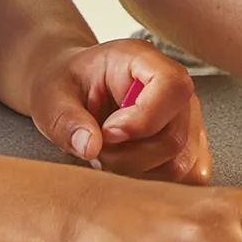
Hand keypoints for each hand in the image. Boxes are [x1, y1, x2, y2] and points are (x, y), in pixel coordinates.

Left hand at [28, 40, 208, 182]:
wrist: (72, 90)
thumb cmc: (65, 87)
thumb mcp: (52, 98)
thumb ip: (67, 121)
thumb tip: (90, 147)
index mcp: (144, 59)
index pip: (172, 87)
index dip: (143, 120)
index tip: (107, 133)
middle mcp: (175, 86)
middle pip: (176, 135)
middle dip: (130, 157)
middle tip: (98, 149)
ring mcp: (187, 115)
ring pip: (181, 162)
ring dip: (140, 172)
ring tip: (111, 157)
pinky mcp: (189, 141)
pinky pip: (189, 173)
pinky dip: (157, 182)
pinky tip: (129, 169)